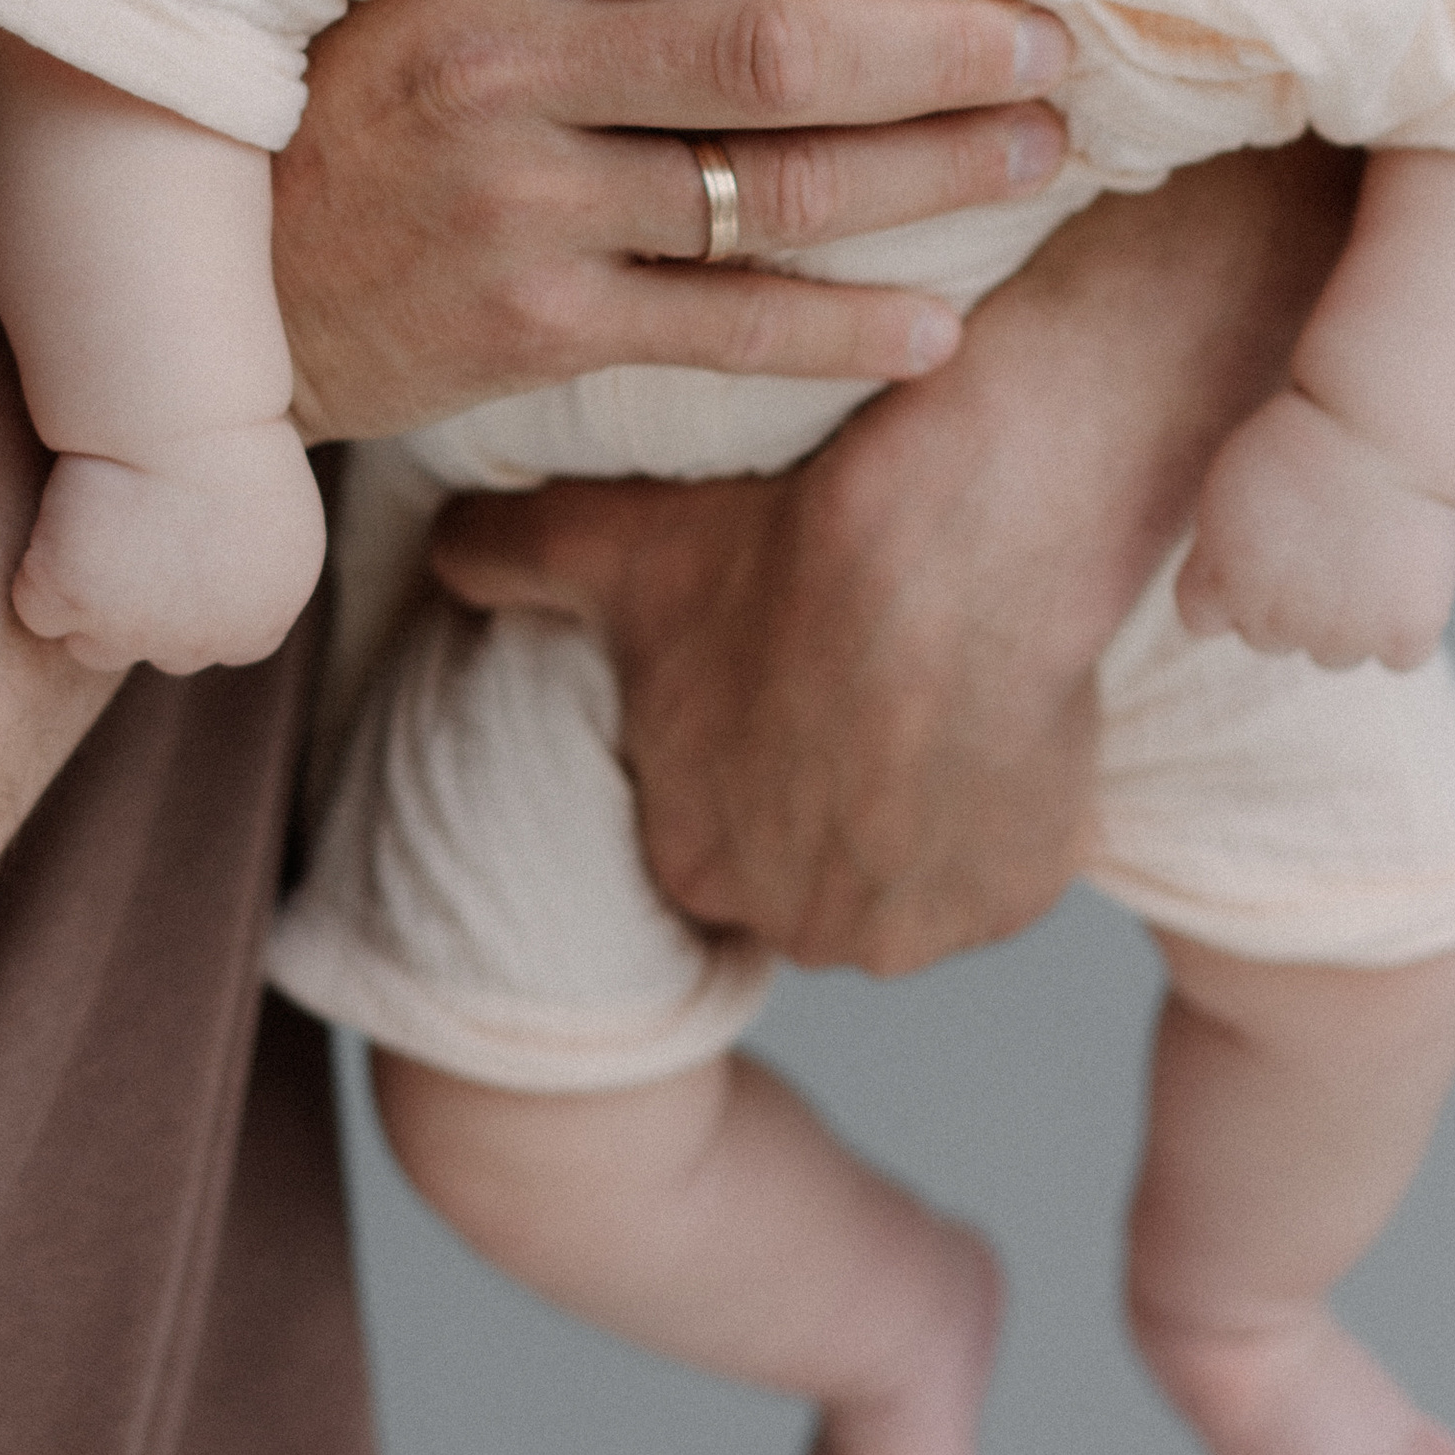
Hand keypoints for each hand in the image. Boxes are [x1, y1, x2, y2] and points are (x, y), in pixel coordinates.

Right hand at [11, 421, 327, 674]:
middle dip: (145, 609)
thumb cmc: (227, 433)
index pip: (234, 645)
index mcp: (265, 616)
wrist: (179, 409)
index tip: (183, 558)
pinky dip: (37, 572)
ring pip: (94, 648)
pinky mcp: (69, 602)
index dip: (203, 608)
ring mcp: (131, 632)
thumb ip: (251, 567)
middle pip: (164, 652)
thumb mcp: (277, 513)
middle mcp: (201, 642)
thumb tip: (215, 581)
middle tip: (132, 538)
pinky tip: (59, 519)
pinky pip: (38, 610)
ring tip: (94, 529)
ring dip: (88, 603)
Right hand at [269, 0, 1071, 442]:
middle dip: (933, 46)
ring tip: (1037, 152)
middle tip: (1048, 40)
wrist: (203, 289)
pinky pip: (723, 326)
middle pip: (765, 50)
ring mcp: (519, 207)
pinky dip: (842, 331)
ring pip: (772, 187)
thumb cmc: (332, 104)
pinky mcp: (530, 327)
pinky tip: (939, 327)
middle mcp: (498, 70)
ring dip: (928, 173)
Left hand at [436, 147, 1362, 968]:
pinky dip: (1005, 813)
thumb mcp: (614, 537)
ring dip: (920, 816)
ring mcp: (912, 922)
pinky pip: (1004, 869)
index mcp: (690, 859)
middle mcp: (794, 921)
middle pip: (814, 871)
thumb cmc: (780, 536)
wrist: (961, 531)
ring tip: (936, 696)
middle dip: (836, 802)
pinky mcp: (1013, 897)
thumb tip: (440, 553)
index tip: (794, 683)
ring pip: (909, 878)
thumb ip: (509, 558)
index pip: (717, 835)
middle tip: (869, 685)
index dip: (758, 756)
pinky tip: (993, 719)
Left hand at [1176, 386, 1454, 672]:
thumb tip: (1225, 582)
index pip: (1202, 620)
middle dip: (1288, 606)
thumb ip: (1218, 549)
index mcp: (1221, 583)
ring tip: (1367, 557)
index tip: (1255, 558)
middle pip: (1270, 639)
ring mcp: (1341, 634)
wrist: (1380, 427)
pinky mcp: (1402, 634)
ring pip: (1335, 655)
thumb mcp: (1226, 486)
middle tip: (1321, 547)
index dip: (1228, 590)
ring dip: (1348, 622)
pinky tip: (1408, 576)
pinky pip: (1401, 656)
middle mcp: (1274, 620)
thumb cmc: (1304, 435)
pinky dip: (1408, 625)